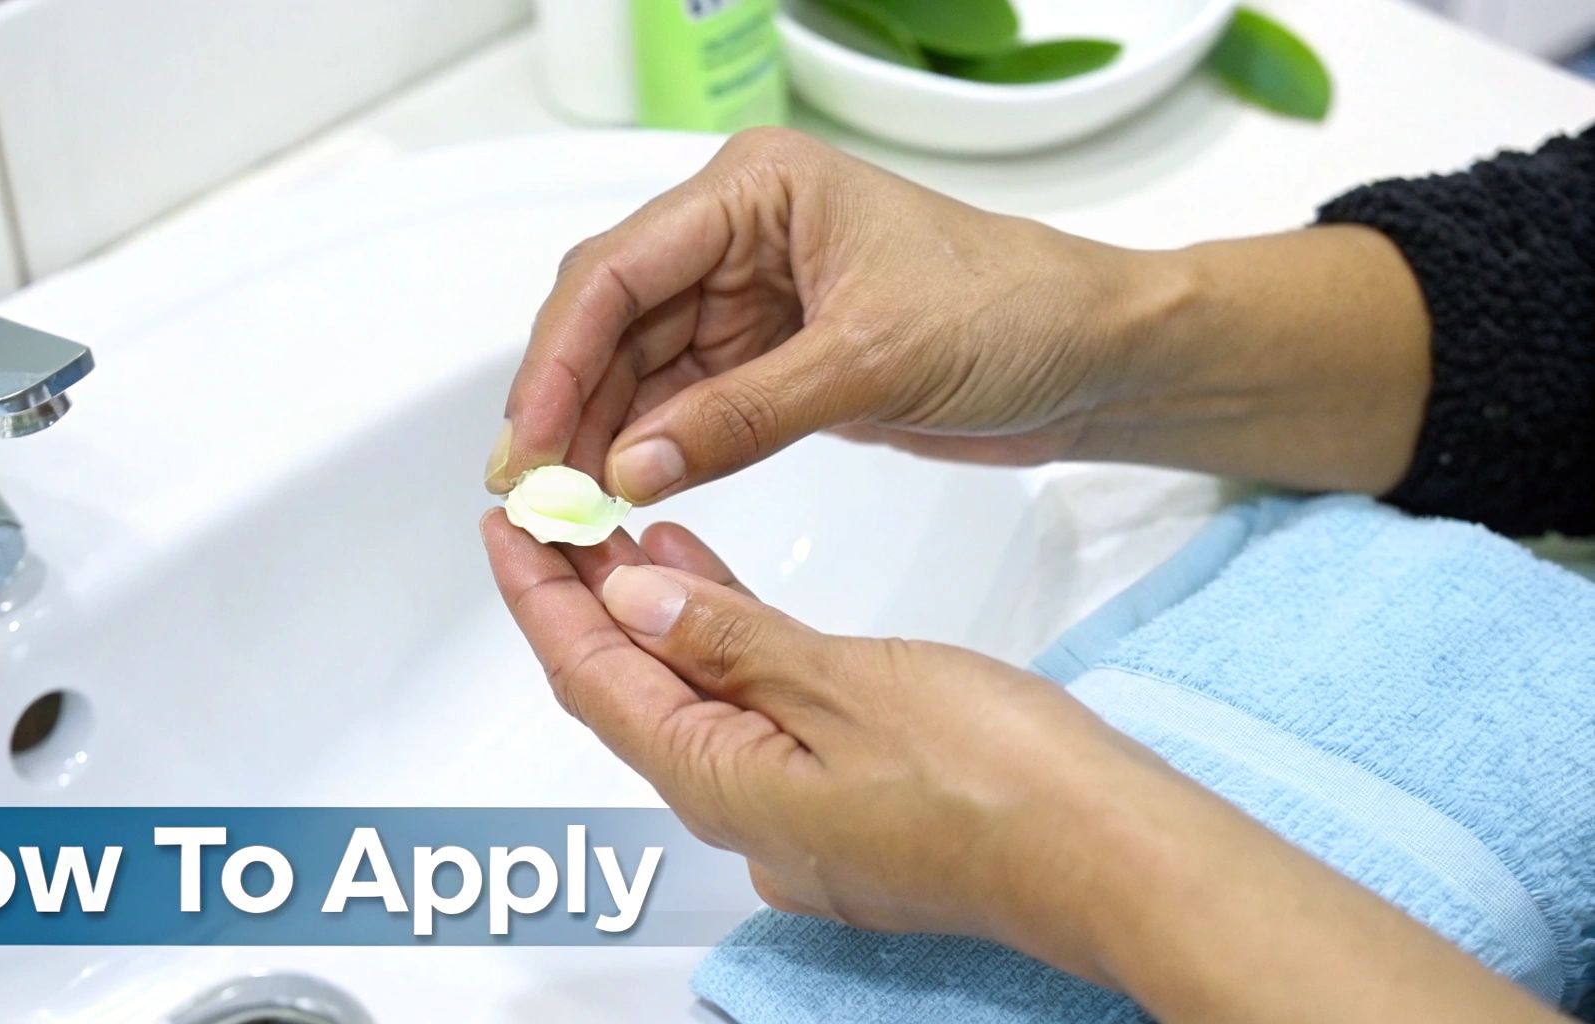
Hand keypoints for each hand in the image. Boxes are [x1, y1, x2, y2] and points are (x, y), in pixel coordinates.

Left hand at [478, 507, 1190, 982]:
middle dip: (587, 604)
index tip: (508, 529)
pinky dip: (726, 650)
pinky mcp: (847, 804)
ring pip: (695, 701)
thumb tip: (629, 602)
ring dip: (657, 621)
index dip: (541, 599)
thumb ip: (730, 641)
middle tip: (558, 519)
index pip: (591, 681)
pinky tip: (724, 600)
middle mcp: (746, 816)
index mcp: (723, 786)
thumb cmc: (999, 782)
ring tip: (629, 536)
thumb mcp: (844, 684)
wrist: (1111, 855)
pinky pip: (753, 715)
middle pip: (631, 694)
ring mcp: (797, 818)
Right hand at [486, 127, 1430, 501]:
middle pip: (612, 317)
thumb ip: (742, 413)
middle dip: (566, 400)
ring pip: (640, 366)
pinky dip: (654, 448)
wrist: (1092, 356)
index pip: (620, 268)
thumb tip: (632, 463)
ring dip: (602, 432)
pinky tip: (625, 490)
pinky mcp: (771, 357)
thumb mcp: (871, 360)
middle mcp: (739, 235)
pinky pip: (687, 403)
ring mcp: (751, 298)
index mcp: (757, 190)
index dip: (559, 355)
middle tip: (534, 489)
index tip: (529, 437)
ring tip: (568, 504)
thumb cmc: (1014, 309)